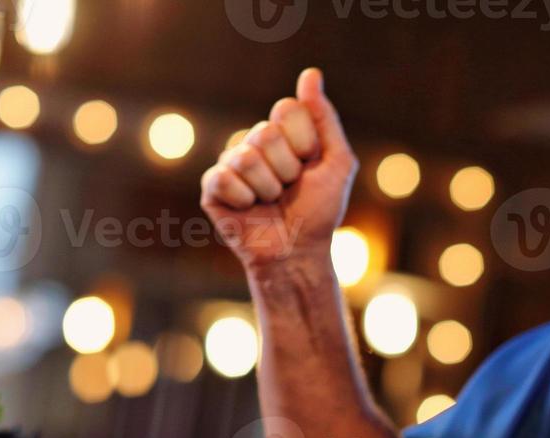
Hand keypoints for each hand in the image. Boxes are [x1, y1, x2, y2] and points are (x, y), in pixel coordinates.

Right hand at [199, 67, 357, 269]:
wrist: (298, 253)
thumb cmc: (320, 212)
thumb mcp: (337, 163)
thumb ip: (325, 119)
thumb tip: (311, 73)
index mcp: (283, 132)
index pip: (287, 109)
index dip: (304, 142)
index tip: (310, 165)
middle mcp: (254, 142)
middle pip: (265, 132)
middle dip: (287, 169)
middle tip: (289, 189)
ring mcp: (231, 163)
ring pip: (245, 156)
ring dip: (268, 188)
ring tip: (271, 202)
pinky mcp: (212, 187)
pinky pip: (224, 178)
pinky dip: (244, 200)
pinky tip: (249, 210)